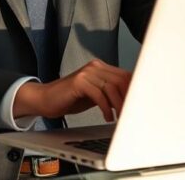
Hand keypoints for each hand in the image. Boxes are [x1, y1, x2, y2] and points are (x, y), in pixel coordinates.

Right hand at [13, 59, 131, 121]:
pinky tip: (107, 116)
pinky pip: (99, 94)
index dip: (134, 91)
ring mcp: (86, 72)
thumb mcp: (94, 94)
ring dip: (119, 105)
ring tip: (119, 118)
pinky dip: (106, 107)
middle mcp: (95, 67)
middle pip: (122, 80)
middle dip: (129, 99)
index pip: (125, 76)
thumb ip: (110, 94)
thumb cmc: (70, 98)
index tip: (139, 106)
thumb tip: (130, 102)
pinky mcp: (78, 81)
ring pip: (112, 87)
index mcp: (101, 68)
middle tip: (131, 114)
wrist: (45, 99)